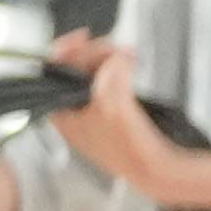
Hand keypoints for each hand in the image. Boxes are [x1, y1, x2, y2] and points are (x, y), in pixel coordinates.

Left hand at [51, 30, 209, 205]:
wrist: (160, 173)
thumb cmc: (132, 149)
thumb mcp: (114, 106)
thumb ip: (112, 75)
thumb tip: (117, 57)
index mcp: (63, 113)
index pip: (50, 72)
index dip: (64, 50)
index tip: (84, 37)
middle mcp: (74, 113)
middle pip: (72, 70)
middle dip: (91, 52)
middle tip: (113, 47)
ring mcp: (95, 113)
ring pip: (91, 75)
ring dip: (106, 59)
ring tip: (125, 54)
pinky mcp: (114, 114)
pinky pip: (109, 83)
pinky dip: (117, 70)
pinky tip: (129, 65)